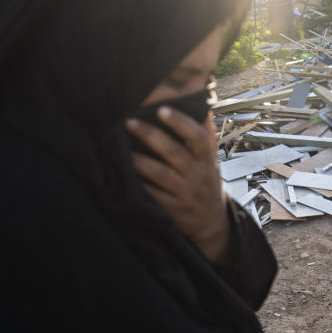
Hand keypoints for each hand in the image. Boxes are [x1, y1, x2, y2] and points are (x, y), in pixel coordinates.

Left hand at [127, 107, 229, 262]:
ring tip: (119, 147)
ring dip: (139, 160)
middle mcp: (198, 176)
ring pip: (159, 174)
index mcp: (207, 160)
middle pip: (174, 152)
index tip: (161, 109)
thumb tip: (202, 108)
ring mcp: (185, 194)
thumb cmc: (206, 185)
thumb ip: (206, 137)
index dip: (180, 122)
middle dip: (150, 135)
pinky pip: (152, 194)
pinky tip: (123, 173)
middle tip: (129, 121)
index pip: (198, 137)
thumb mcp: (212, 162)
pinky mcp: (172, 210)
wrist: (211, 224)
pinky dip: (138, 183)